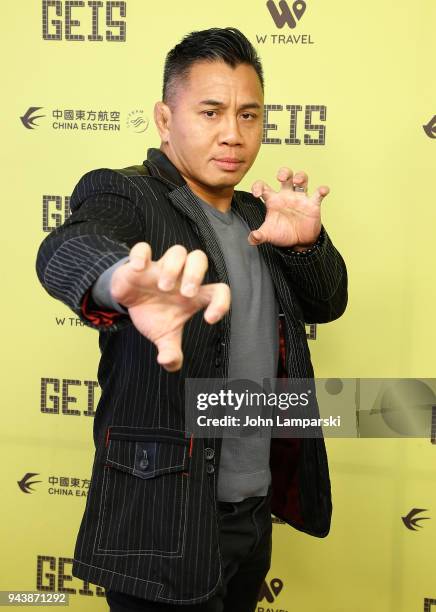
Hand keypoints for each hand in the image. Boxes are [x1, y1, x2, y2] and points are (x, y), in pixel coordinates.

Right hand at [110, 242, 230, 372]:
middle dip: (195, 274)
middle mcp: (180, 277)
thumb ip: (171, 351)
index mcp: (193, 295)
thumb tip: (169, 364)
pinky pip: (143, 247)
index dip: (222, 302)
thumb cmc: (154, 315)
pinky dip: (140, 254)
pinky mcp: (139, 263)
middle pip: (199, 259)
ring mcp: (160, 267)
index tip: (209, 319)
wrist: (129, 303)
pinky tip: (138, 269)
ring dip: (172, 268)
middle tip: (185, 294)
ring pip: (177, 251)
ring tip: (162, 287)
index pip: (219, 290)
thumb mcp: (164, 335)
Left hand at [247, 167, 328, 247]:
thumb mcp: (268, 235)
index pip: (264, 186)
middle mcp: (286, 196)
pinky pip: (318, 194)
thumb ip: (258, 236)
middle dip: (284, 172)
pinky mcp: (312, 205)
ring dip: (301, 176)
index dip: (258, 186)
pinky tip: (322, 191)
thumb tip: (253, 238)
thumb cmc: (282, 234)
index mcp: (273, 200)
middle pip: (286, 176)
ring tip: (298, 181)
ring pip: (302, 179)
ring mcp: (300, 199)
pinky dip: (322, 190)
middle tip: (280, 177)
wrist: (299, 242)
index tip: (256, 194)